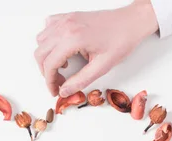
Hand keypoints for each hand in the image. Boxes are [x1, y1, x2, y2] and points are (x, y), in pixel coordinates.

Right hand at [34, 0, 158, 96]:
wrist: (131, 22)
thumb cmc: (121, 40)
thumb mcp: (102, 66)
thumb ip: (80, 81)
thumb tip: (64, 91)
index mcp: (73, 38)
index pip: (49, 64)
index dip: (49, 81)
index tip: (55, 90)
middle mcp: (65, 26)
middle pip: (40, 53)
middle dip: (46, 71)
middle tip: (58, 82)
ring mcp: (66, 19)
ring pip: (41, 40)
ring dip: (47, 56)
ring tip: (63, 66)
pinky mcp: (69, 16)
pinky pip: (48, 27)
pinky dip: (49, 40)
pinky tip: (61, 49)